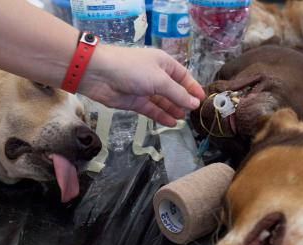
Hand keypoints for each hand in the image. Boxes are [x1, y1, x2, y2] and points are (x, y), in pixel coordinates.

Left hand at [80, 45, 205, 125]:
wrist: (100, 74)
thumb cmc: (133, 70)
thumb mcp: (160, 80)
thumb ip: (178, 94)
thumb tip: (195, 104)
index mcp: (164, 63)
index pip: (183, 76)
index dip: (193, 88)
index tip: (202, 100)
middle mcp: (156, 75)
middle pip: (174, 90)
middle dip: (183, 101)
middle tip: (194, 114)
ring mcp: (145, 89)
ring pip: (163, 101)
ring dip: (173, 110)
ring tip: (184, 119)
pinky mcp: (135, 101)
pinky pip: (152, 110)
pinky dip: (161, 116)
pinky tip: (171, 123)